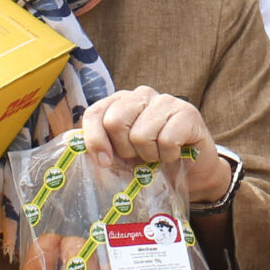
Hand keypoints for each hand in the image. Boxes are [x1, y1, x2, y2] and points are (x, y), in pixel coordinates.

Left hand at [83, 87, 228, 204]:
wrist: (193, 174)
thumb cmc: (153, 163)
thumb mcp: (122, 157)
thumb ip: (101, 149)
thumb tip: (77, 148)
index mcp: (119, 103)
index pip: (95, 113)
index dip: (95, 140)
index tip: (105, 162)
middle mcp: (140, 95)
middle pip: (115, 121)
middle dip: (125, 150)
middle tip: (139, 157)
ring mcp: (165, 100)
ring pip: (141, 134)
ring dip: (150, 156)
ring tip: (159, 156)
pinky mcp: (187, 112)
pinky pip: (166, 140)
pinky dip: (169, 155)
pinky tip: (175, 153)